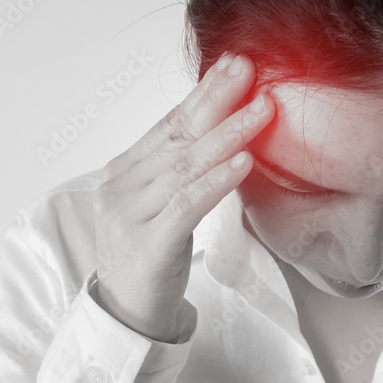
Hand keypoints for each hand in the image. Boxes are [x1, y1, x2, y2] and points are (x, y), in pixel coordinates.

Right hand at [93, 53, 274, 341]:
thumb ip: (178, 172)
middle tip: (250, 71)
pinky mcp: (148, 247)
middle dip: (217, 101)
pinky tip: (244, 163)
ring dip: (228, 136)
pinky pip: (187, 206)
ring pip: (185, 168)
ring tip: (262, 112)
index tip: (234, 66)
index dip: (202, 94)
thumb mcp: (160, 207)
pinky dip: (217, 182)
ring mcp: (129, 217)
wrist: (126, 316)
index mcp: (122, 174)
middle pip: (177, 138)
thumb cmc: (150, 259)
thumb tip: (223, 132)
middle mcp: (120, 189)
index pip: (167, 126)